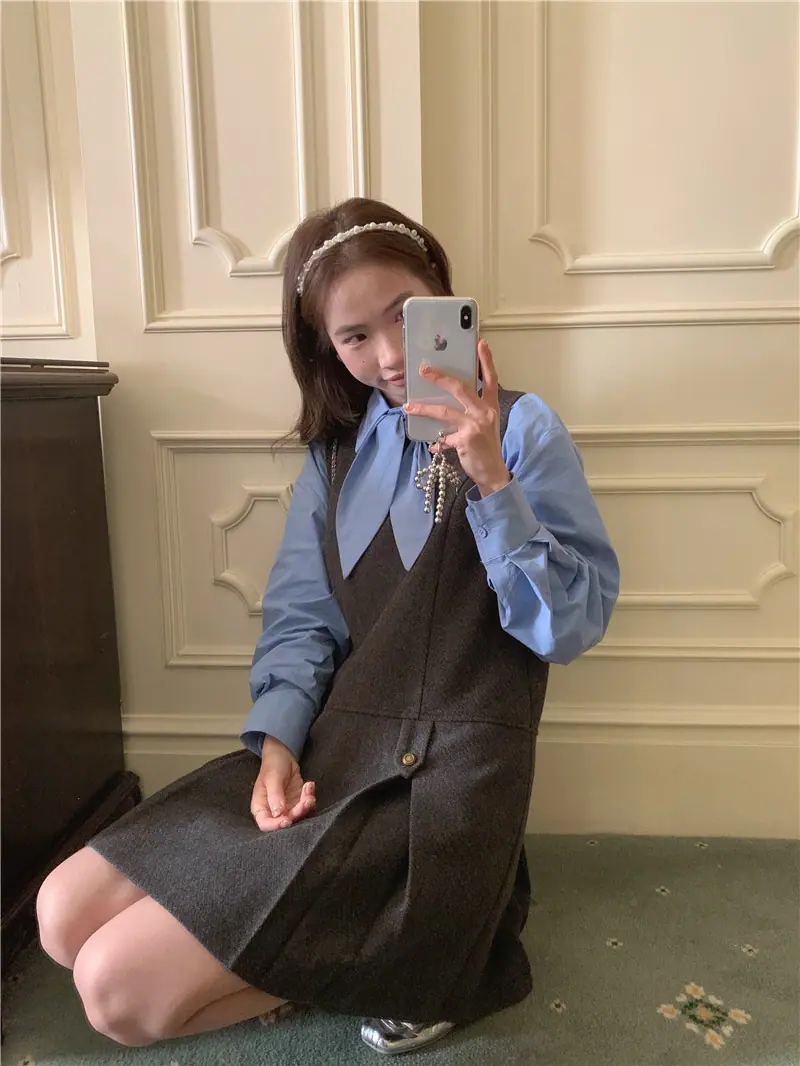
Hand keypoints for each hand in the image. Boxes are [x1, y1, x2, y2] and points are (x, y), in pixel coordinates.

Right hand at [250, 736, 315, 831]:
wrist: (282, 755)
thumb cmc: (272, 765)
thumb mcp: (272, 778)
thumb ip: (274, 796)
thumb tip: (278, 813)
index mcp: (261, 807)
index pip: (265, 824)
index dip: (276, 826)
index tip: (287, 820)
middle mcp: (274, 811)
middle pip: (286, 822)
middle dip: (298, 812)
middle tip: (306, 800)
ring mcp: (288, 808)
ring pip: (299, 816)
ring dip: (307, 805)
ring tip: (308, 789)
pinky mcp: (298, 802)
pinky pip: (307, 807)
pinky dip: (310, 798)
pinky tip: (309, 785)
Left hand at [404, 339, 510, 496]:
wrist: (493, 472)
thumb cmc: (486, 447)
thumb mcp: (484, 425)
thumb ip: (470, 412)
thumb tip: (447, 403)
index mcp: (491, 406)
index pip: (491, 378)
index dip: (486, 361)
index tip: (481, 343)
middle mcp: (485, 412)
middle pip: (461, 388)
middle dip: (440, 377)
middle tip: (424, 370)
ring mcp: (475, 425)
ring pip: (445, 411)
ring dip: (424, 409)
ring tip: (409, 407)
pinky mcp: (465, 440)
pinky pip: (443, 437)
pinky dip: (437, 441)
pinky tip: (432, 445)